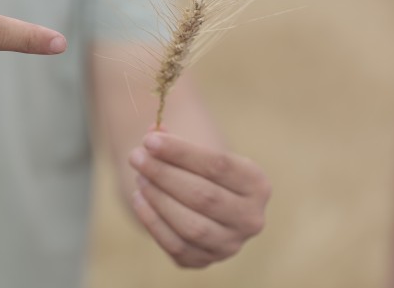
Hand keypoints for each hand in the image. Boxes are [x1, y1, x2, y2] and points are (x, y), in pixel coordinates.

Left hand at [129, 130, 270, 267]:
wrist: (205, 202)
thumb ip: (173, 141)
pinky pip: (176, 245)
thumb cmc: (199, 169)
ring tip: (139, 177)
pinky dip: (153, 221)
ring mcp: (229, 244)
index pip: (218, 165)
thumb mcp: (194, 151)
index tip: (149, 141)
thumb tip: (152, 133)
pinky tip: (138, 198)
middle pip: (204, 196)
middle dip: (164, 174)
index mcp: (257, 184)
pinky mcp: (204, 261)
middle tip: (136, 157)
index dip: (181, 152)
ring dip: (158, 198)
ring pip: (192, 226)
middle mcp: (250, 218)